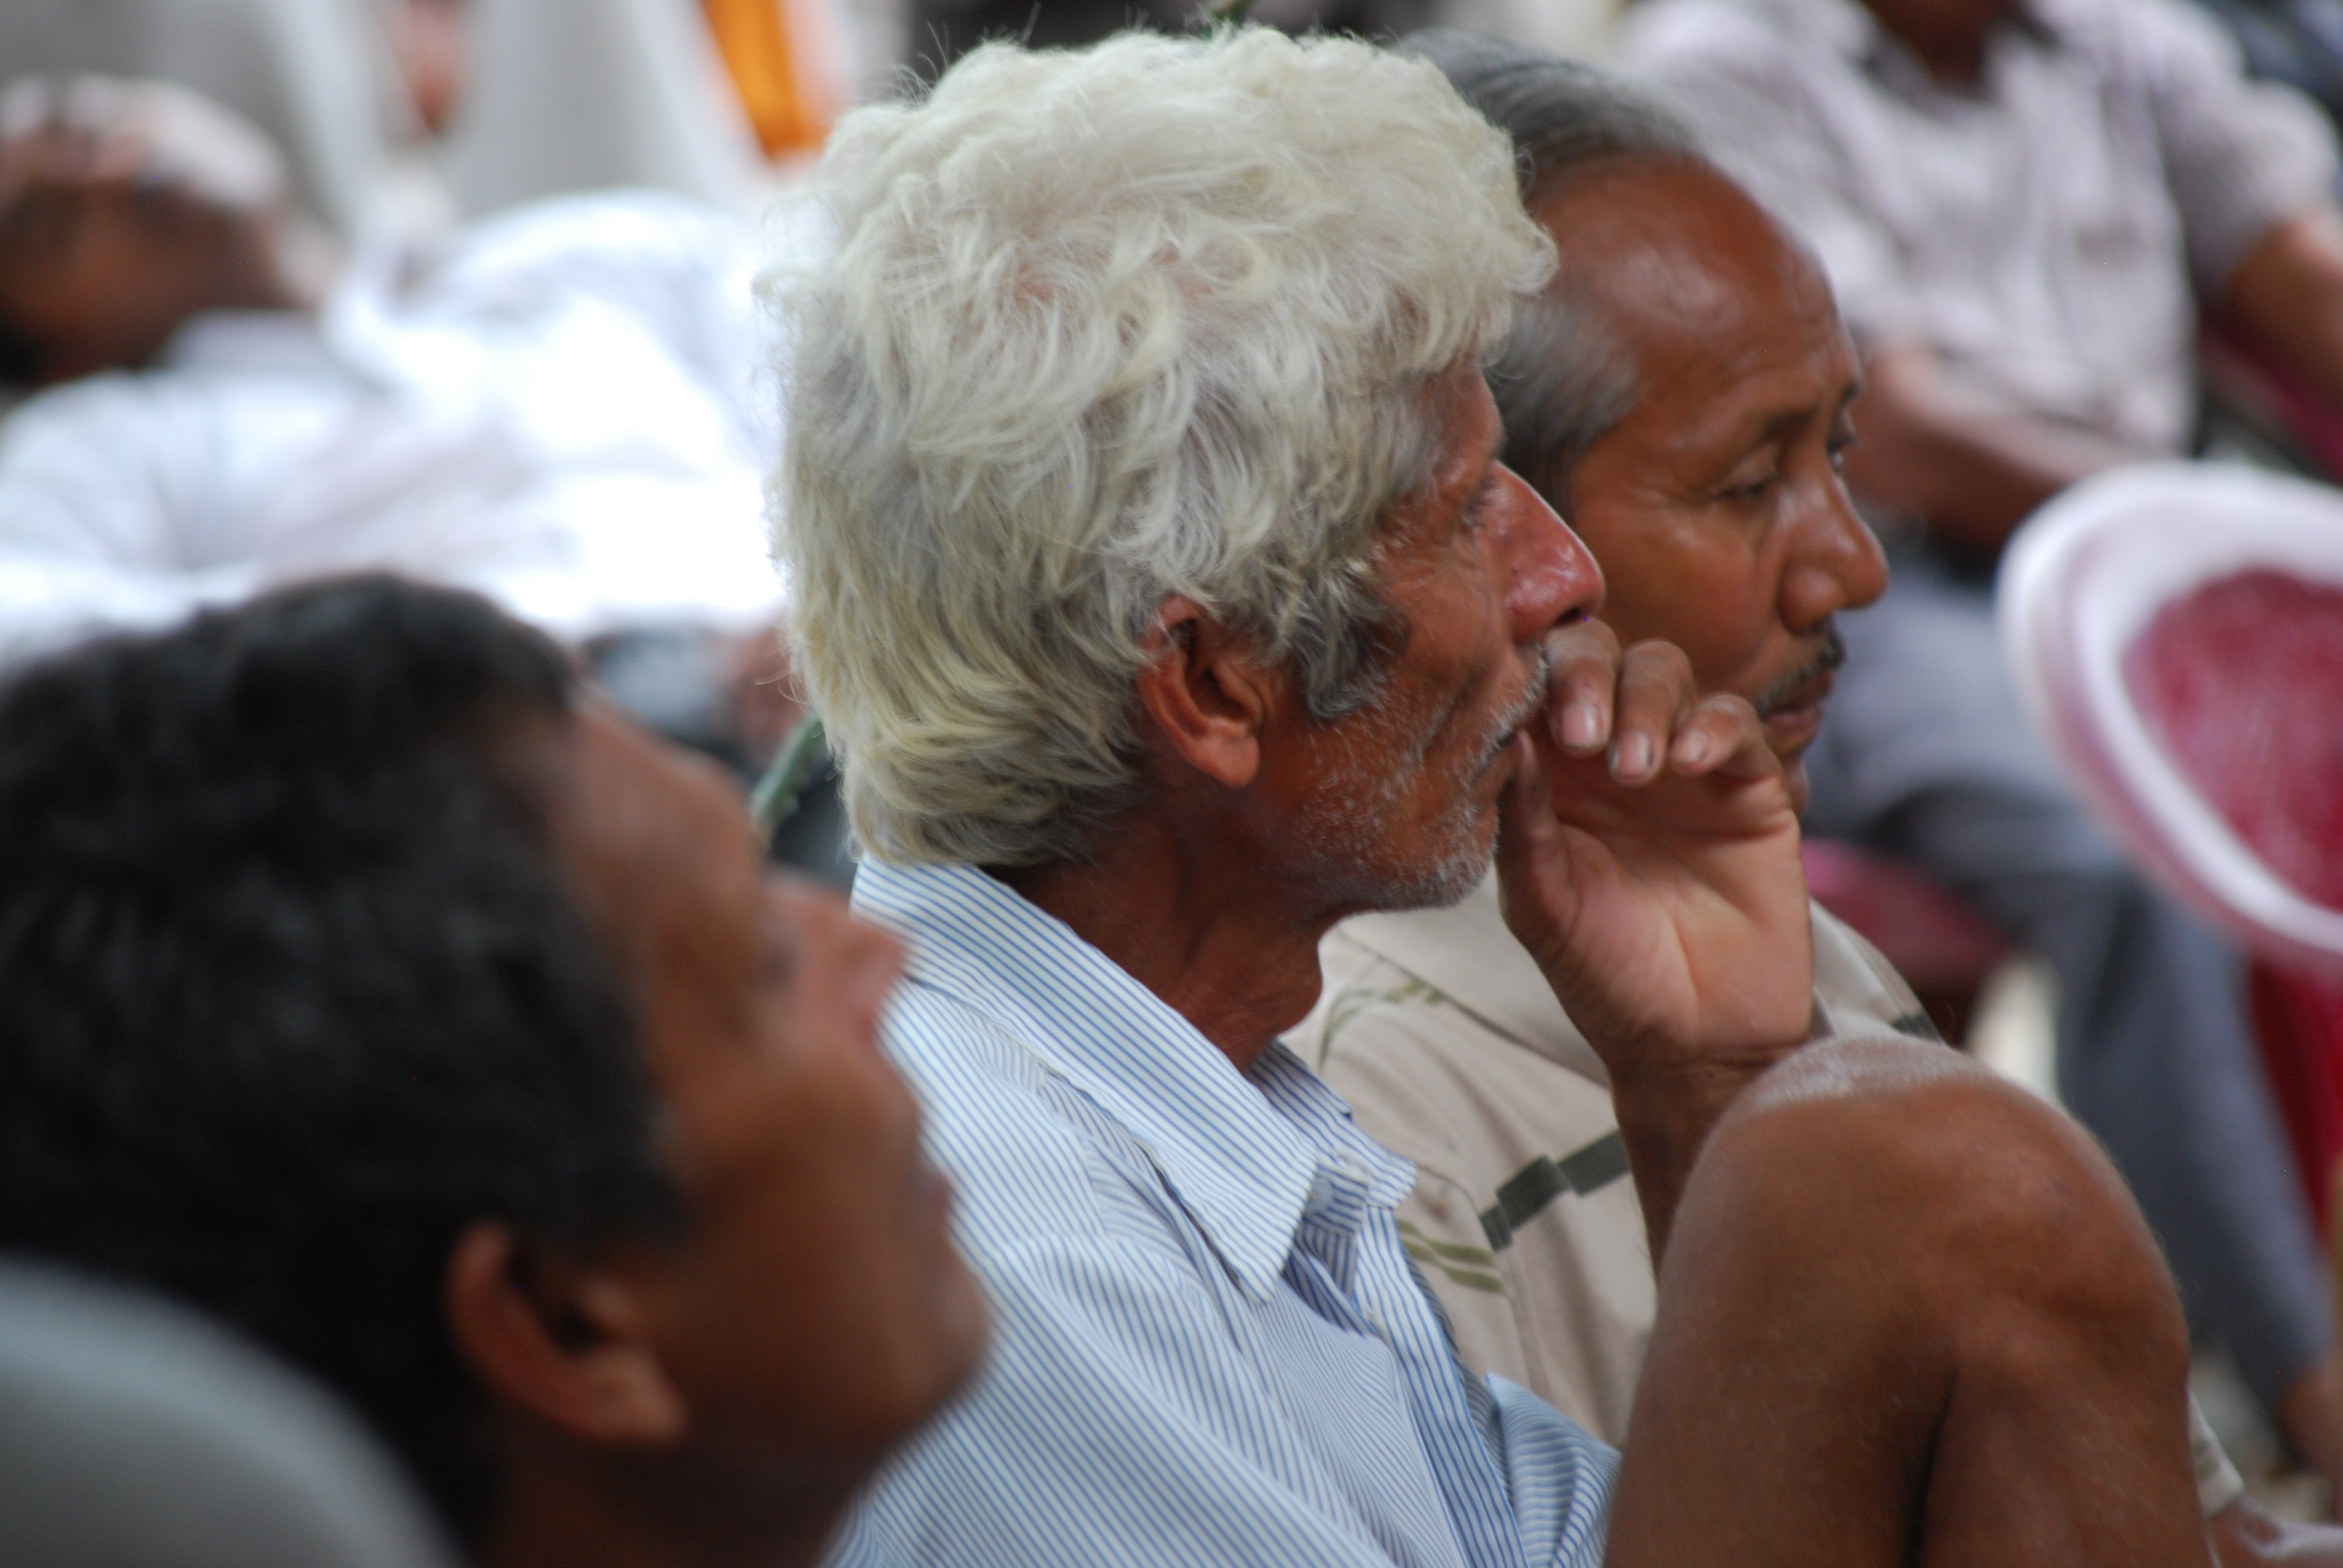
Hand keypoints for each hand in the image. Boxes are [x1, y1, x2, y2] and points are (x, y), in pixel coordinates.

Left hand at [1494, 623, 1813, 1253]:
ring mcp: (1681, 765)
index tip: (1513, 682)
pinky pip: (1736, 723)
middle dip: (1585, 674)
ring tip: (1633, 770)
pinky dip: (1713, 728)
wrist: (1695, 1041)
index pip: (1533, 682)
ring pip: (1665, 672)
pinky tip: (1689, 764)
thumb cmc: (1605, 976)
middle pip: (1600, 655)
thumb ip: (1520, 820)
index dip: (1524, 666)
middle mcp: (1610, 755)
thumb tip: (1502, 733)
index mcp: (1548, 774)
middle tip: (1578, 734)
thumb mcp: (1541, 904)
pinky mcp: (1749, 786)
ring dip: (1644, 704)